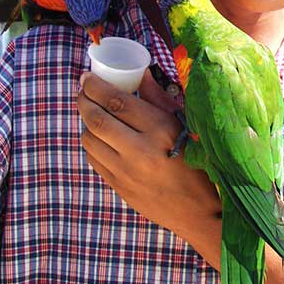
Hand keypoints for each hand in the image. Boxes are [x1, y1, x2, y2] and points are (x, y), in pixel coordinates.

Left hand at [77, 70, 221, 256]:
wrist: (201, 210)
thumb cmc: (197, 159)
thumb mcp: (184, 123)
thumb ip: (157, 97)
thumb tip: (139, 73)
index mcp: (160, 129)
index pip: (116, 101)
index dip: (95, 86)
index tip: (87, 76)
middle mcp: (140, 150)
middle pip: (97, 118)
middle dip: (83, 99)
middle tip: (82, 89)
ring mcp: (126, 172)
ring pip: (89, 140)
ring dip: (86, 122)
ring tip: (91, 112)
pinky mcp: (119, 188)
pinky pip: (93, 160)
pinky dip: (91, 143)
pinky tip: (99, 136)